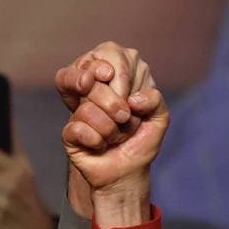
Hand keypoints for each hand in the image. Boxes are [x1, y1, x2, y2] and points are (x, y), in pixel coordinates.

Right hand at [56, 41, 166, 209]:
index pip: (108, 54)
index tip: (129, 95)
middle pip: (95, 82)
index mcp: (114, 76)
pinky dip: (96, 141)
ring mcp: (78, 109)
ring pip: (88, 108)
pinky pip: (77, 128)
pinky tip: (99, 145)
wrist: (127, 174)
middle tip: (124, 121)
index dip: (120, 74)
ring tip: (114, 137)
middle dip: (117, 109)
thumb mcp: (159, 119)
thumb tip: (132, 100)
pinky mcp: (69, 131)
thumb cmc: (141, 143)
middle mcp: (92, 88)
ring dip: (110, 130)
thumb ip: (155, 99)